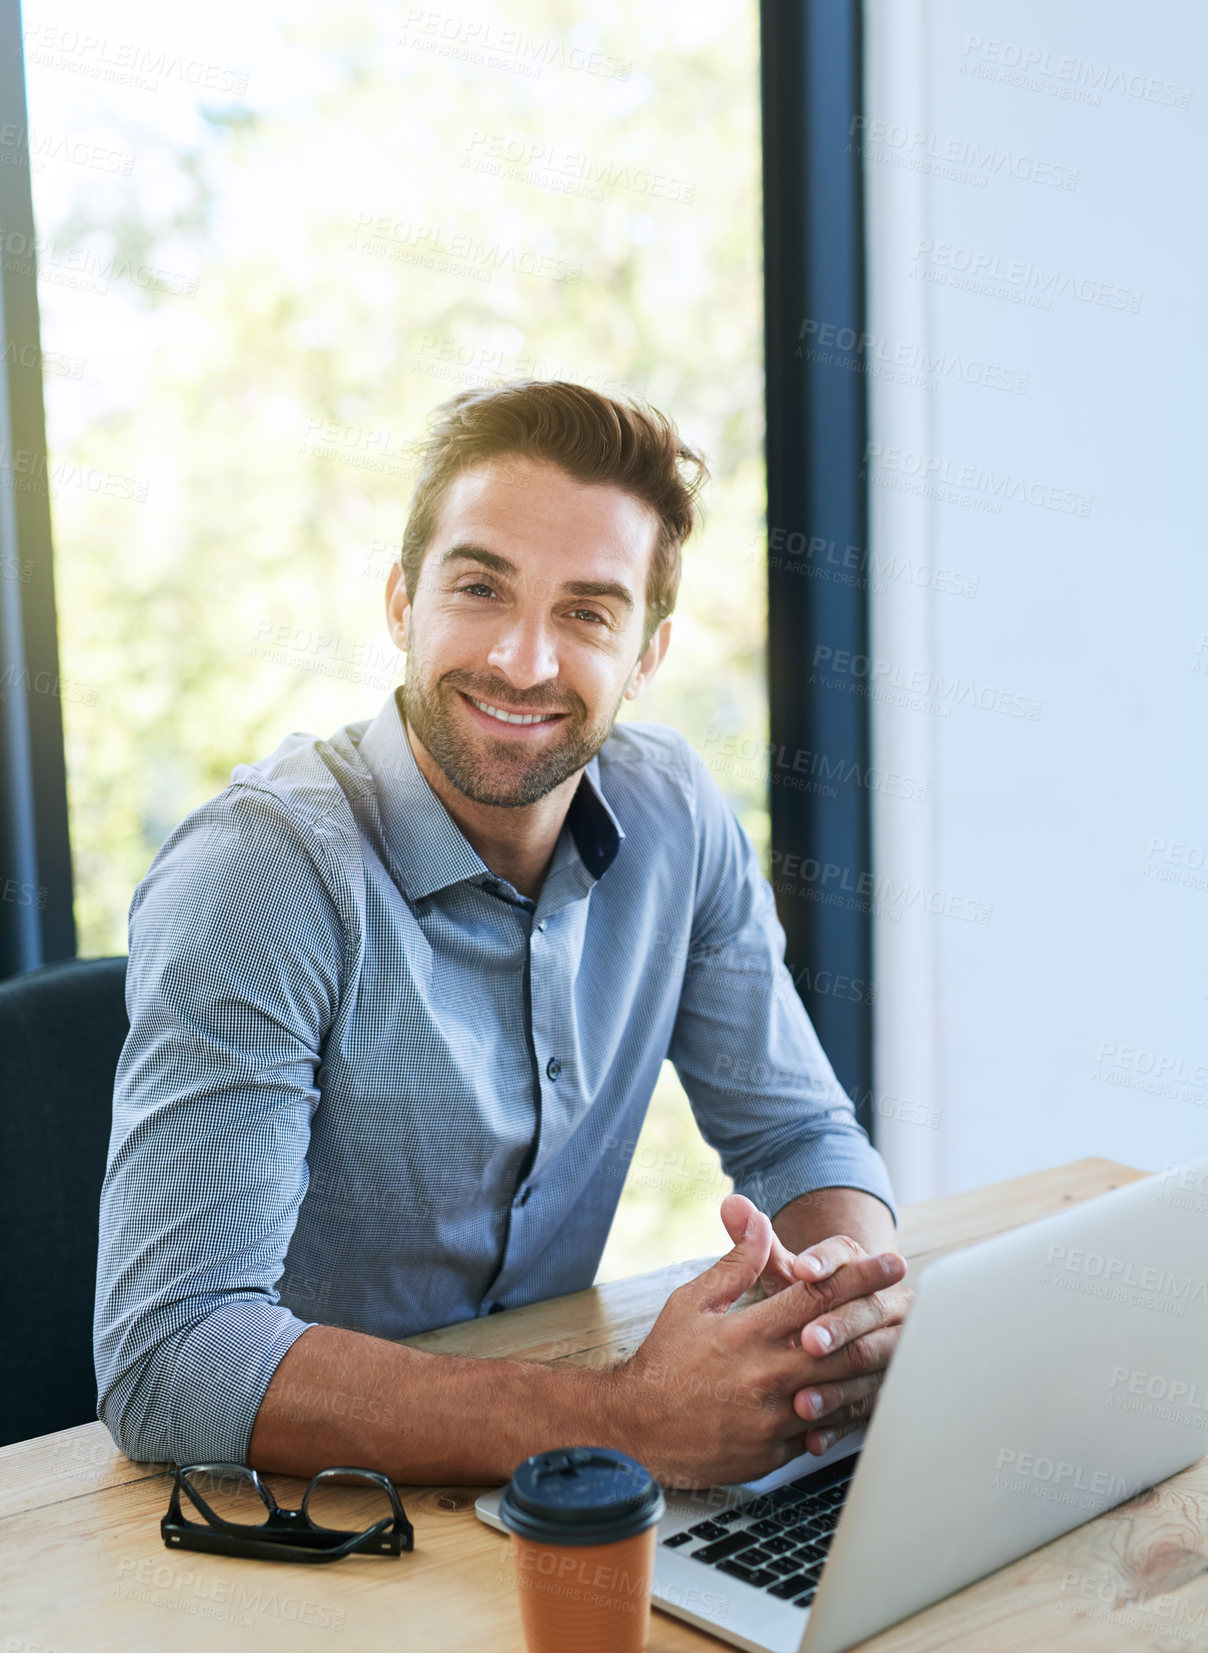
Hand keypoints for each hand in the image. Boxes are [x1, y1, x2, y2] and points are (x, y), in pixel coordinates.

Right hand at [608, 1204, 908, 1486]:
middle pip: (840, 1343)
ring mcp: (773, 1418)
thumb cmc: (664, 1360)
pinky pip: (823, 1431)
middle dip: (879, 1318)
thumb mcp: (692, 1302)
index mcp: (747, 1333)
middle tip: (913, 1301)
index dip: (857, 1276)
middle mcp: (766, 1375)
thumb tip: (757, 1220)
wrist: (637, 1430)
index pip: (814, 1297)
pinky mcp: (774, 1452)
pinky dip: (847, 1414)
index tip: (887, 1261)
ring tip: (906, 1348)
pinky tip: (869, 1398)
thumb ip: (734, 1264)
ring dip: (874, 1367)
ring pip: (840, 1391)